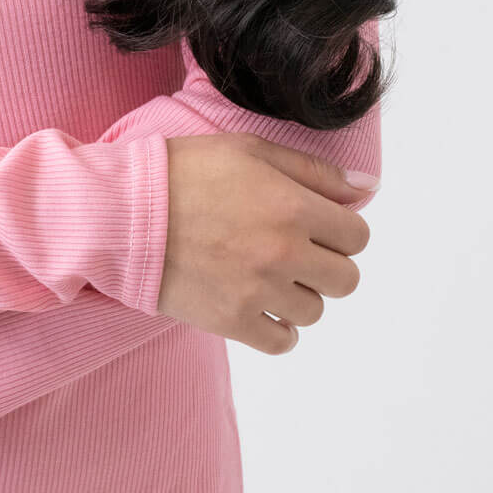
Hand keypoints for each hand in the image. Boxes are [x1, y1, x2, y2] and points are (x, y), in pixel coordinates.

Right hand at [159, 132, 374, 354]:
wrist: (123, 210)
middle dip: (326, 264)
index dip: (341, 229)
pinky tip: (257, 303)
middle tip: (293, 250)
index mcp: (292, 206)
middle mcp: (284, 252)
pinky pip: (283, 342)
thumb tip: (369, 187)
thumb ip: (315, 171)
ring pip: (315, 312)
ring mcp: (259, 291)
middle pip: (346, 279)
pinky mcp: (233, 321)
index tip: (316, 225)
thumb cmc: (186, 171)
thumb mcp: (250, 150)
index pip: (357, 235)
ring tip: (265, 273)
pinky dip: (278, 327)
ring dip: (299, 294)